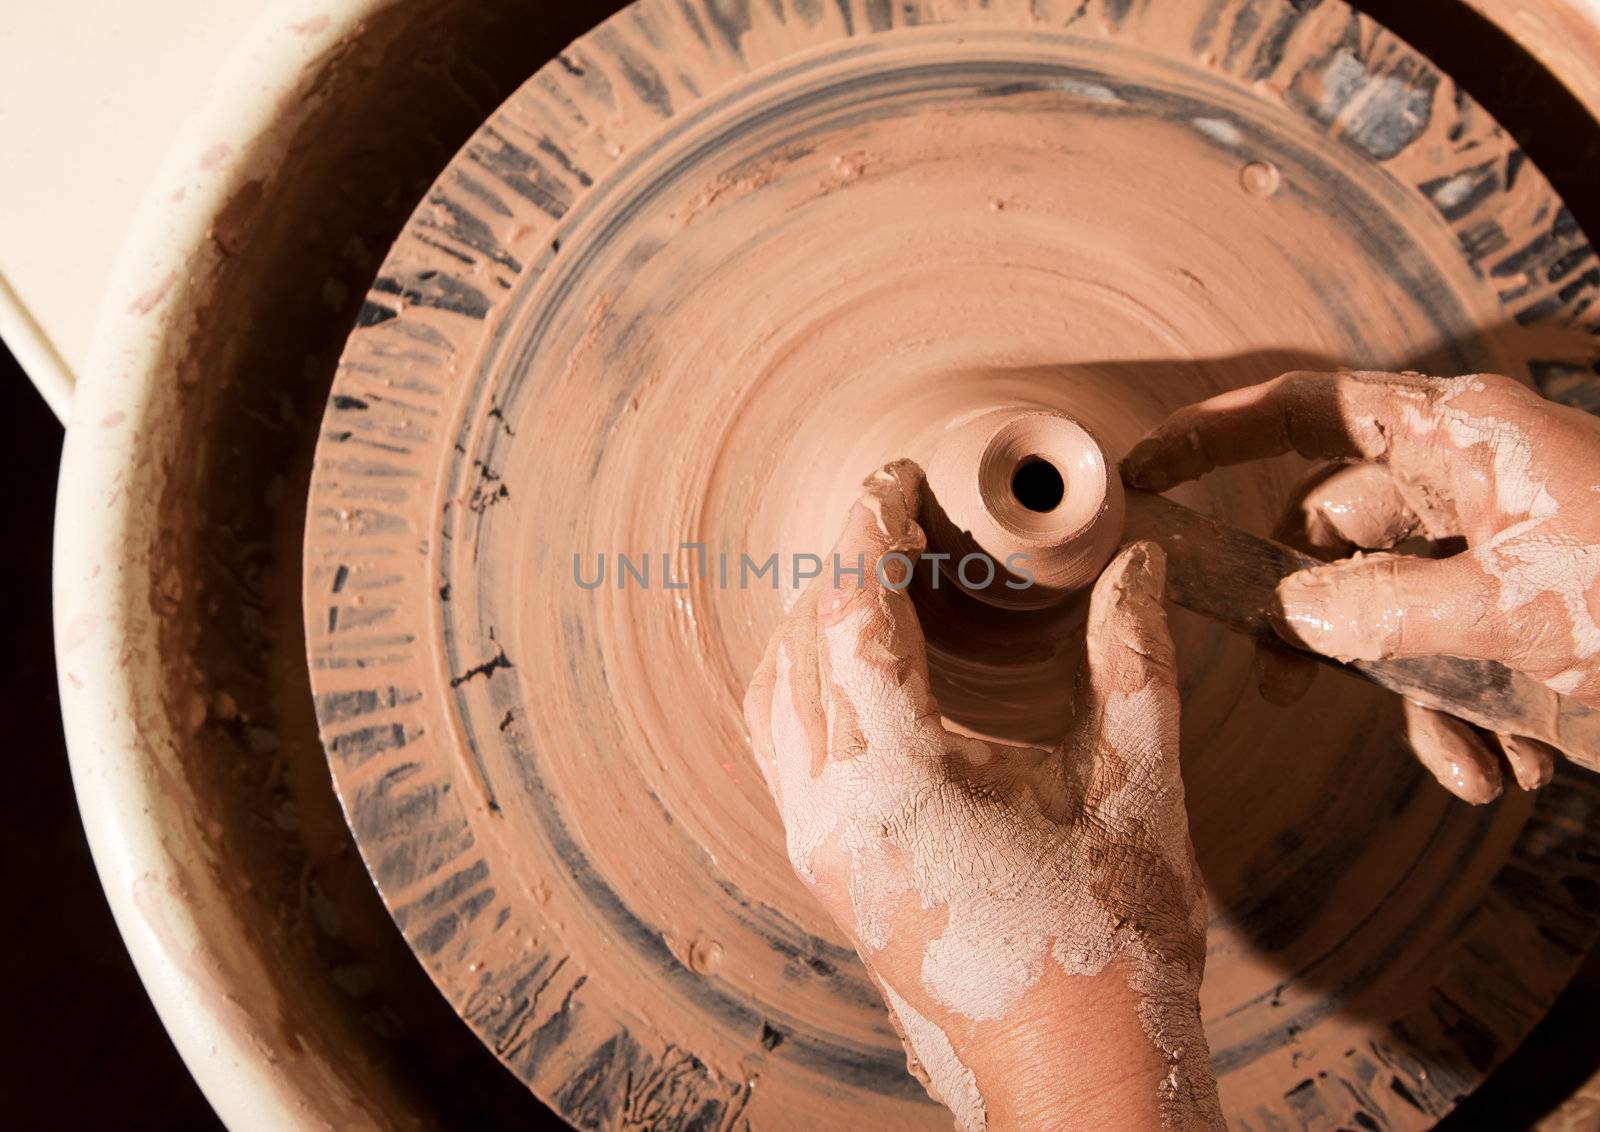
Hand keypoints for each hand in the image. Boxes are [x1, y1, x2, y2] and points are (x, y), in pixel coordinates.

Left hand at [744, 461, 1220, 1130]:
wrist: (1075, 1071)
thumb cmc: (1112, 945)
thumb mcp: (1139, 791)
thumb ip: (1136, 662)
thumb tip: (1136, 562)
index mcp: (902, 782)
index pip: (853, 614)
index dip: (870, 530)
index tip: (896, 480)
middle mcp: (834, 813)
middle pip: (804, 642)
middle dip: (843, 566)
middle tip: (898, 518)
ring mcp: (818, 847)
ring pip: (776, 695)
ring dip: (814, 624)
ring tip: (875, 580)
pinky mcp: (826, 871)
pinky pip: (782, 749)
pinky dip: (806, 685)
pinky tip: (859, 668)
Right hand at [1124, 369, 1599, 802]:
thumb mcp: (1507, 613)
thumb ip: (1371, 611)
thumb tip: (1287, 618)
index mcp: (1461, 437)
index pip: (1309, 410)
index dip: (1216, 432)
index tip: (1143, 469)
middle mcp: (1473, 479)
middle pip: (1340, 530)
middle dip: (1326, 625)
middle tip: (1288, 690)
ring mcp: (1504, 542)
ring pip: (1400, 609)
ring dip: (1417, 697)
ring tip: (1468, 766)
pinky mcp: (1534, 602)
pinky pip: (1460, 648)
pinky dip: (1469, 714)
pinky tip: (1501, 773)